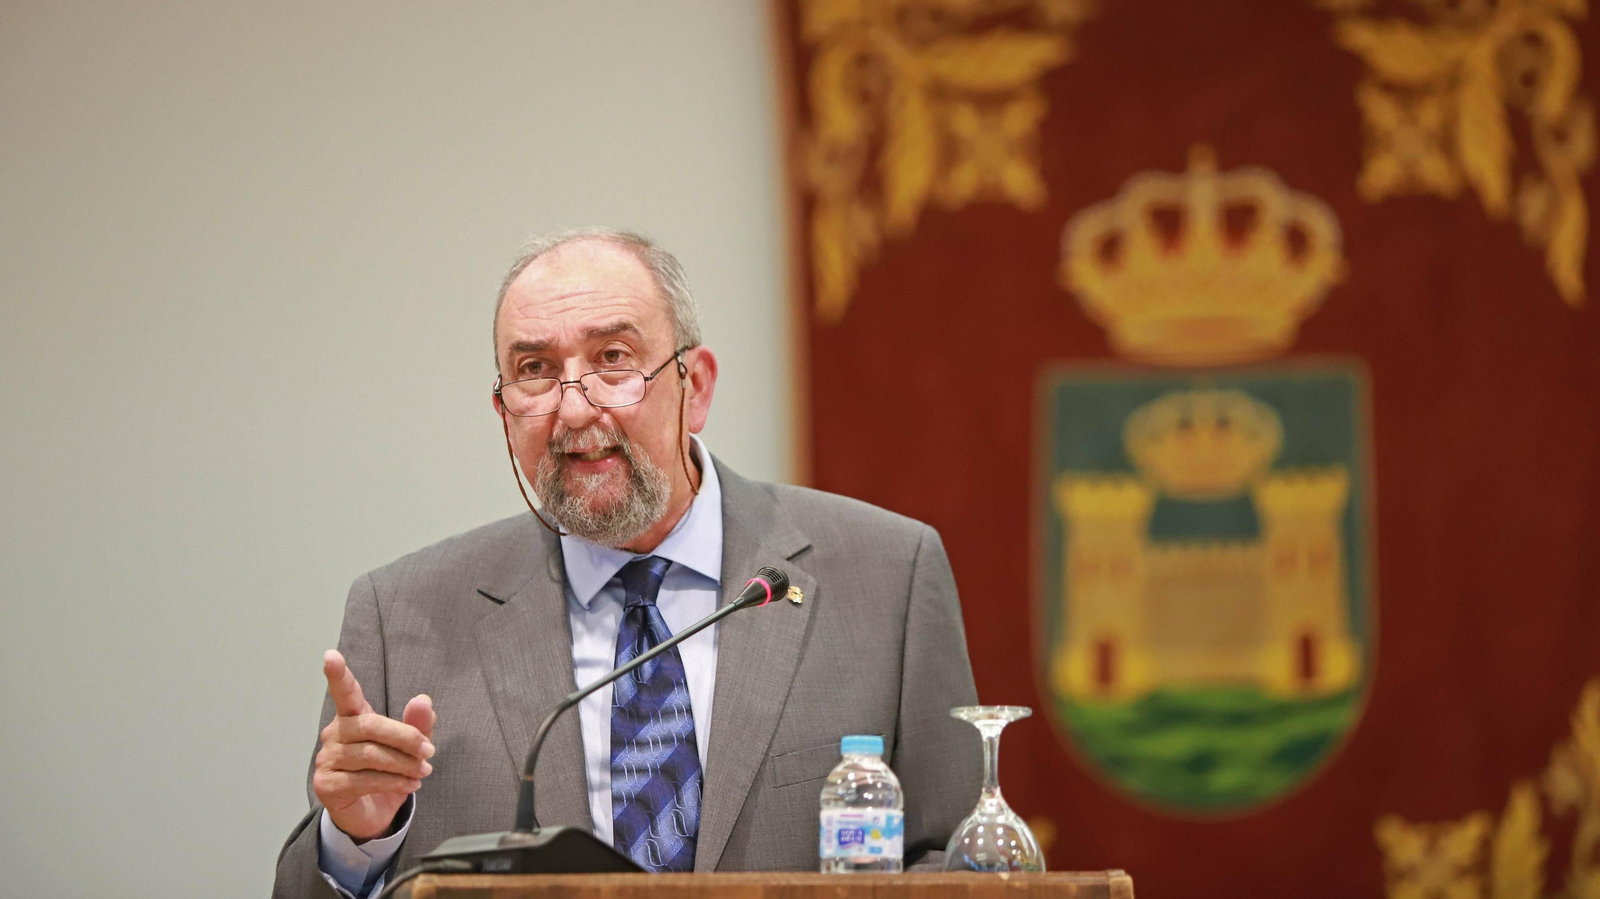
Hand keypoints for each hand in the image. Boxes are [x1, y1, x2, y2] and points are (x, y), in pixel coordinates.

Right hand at [313, 649, 436, 841]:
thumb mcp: (408, 749)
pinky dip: (394, 782)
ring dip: (404, 764)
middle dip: (405, 737)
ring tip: (423, 771)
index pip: (345, 693)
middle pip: (370, 726)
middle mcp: (334, 734)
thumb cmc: (387, 772)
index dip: (338, 675)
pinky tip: (410, 785)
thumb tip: (423, 700)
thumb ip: (417, 725)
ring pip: (370, 755)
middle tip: (430, 751)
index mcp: (352, 717)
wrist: (371, 814)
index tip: (331, 656)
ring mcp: (327, 760)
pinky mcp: (328, 785)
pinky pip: (365, 780)